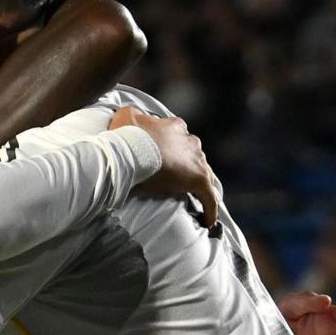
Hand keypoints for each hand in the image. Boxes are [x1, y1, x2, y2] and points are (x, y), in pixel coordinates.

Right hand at [109, 107, 219, 225]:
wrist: (132, 152)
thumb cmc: (126, 135)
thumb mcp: (125, 115)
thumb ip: (133, 115)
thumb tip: (134, 117)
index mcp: (175, 126)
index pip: (178, 135)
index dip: (171, 146)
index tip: (164, 156)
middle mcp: (190, 140)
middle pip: (192, 153)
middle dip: (185, 163)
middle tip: (172, 177)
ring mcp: (197, 160)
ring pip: (203, 173)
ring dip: (195, 183)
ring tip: (188, 196)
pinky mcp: (199, 180)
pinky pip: (210, 197)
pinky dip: (210, 208)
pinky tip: (207, 220)